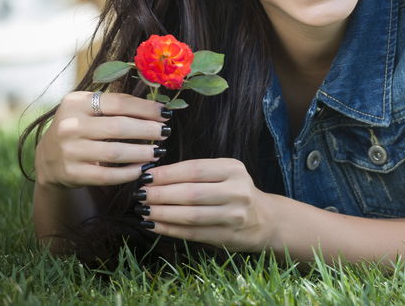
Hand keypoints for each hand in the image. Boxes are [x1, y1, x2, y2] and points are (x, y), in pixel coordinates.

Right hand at [35, 91, 167, 188]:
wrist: (48, 157)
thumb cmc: (80, 127)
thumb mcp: (90, 108)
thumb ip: (118, 105)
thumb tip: (158, 108)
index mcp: (76, 103)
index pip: (118, 103)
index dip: (146, 109)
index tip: (165, 114)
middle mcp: (69, 125)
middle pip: (119, 127)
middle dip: (148, 130)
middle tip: (165, 133)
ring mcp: (68, 151)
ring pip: (115, 152)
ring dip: (142, 153)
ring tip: (158, 151)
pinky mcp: (72, 173)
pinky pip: (107, 175)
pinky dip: (129, 172)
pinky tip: (142, 169)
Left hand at [138, 158, 272, 252]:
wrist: (265, 219)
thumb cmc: (234, 191)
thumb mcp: (224, 174)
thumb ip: (196, 173)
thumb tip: (153, 176)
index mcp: (234, 169)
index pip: (194, 169)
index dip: (167, 174)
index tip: (145, 177)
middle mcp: (237, 190)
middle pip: (191, 192)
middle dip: (160, 194)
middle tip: (140, 195)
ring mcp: (235, 215)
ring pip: (190, 215)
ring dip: (162, 213)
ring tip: (144, 210)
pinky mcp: (228, 235)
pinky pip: (193, 233)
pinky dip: (170, 229)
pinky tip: (155, 224)